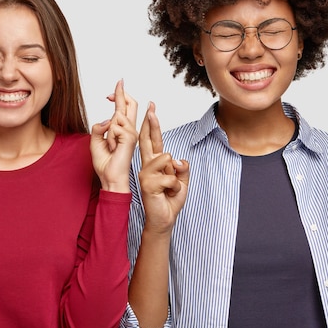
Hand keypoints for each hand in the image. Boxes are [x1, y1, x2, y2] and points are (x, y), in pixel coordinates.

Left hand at [90, 79, 138, 192]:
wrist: (110, 178)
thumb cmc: (105, 163)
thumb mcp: (95, 141)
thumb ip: (99, 128)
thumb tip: (107, 119)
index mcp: (122, 130)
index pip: (123, 109)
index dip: (119, 96)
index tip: (114, 89)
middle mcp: (129, 130)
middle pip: (129, 104)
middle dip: (122, 93)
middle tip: (119, 81)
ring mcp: (131, 133)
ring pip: (117, 115)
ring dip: (108, 130)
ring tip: (110, 146)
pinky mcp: (130, 138)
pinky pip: (114, 127)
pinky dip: (109, 137)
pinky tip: (113, 148)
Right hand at [138, 102, 188, 233]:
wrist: (164, 219)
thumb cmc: (170, 199)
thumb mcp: (182, 181)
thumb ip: (182, 168)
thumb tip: (177, 159)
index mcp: (155, 163)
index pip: (153, 140)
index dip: (152, 125)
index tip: (151, 109)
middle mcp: (147, 166)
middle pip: (148, 140)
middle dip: (151, 123)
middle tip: (150, 107)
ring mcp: (145, 174)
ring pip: (166, 158)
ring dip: (175, 176)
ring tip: (170, 188)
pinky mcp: (147, 184)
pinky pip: (170, 177)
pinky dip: (175, 187)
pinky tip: (169, 194)